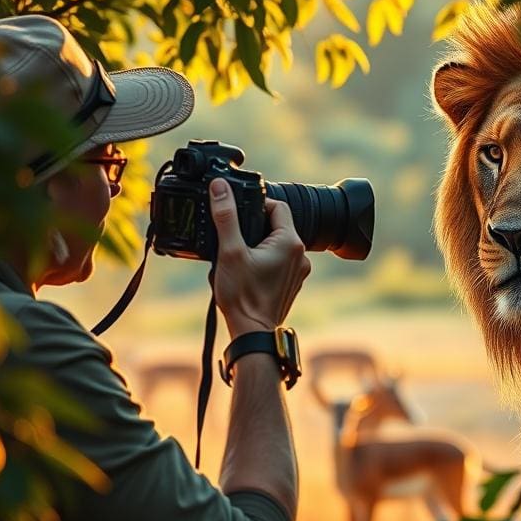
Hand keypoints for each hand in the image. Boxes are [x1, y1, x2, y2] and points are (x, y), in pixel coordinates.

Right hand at [208, 178, 310, 337]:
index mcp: (290, 242)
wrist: (252, 333)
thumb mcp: (229, 251)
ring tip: (237, 254)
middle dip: (254, 225)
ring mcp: (298, 271)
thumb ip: (226, 216)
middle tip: (233, 234)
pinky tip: (246, 270)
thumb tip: (220, 187)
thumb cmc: (242, 296)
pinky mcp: (291, 283)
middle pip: (277, 225)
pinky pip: (278, 261)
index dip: (256, 203)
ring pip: (277, 243)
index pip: (277, 206)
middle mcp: (300, 255)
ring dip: (257, 243)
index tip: (237, 211)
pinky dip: (263, 260)